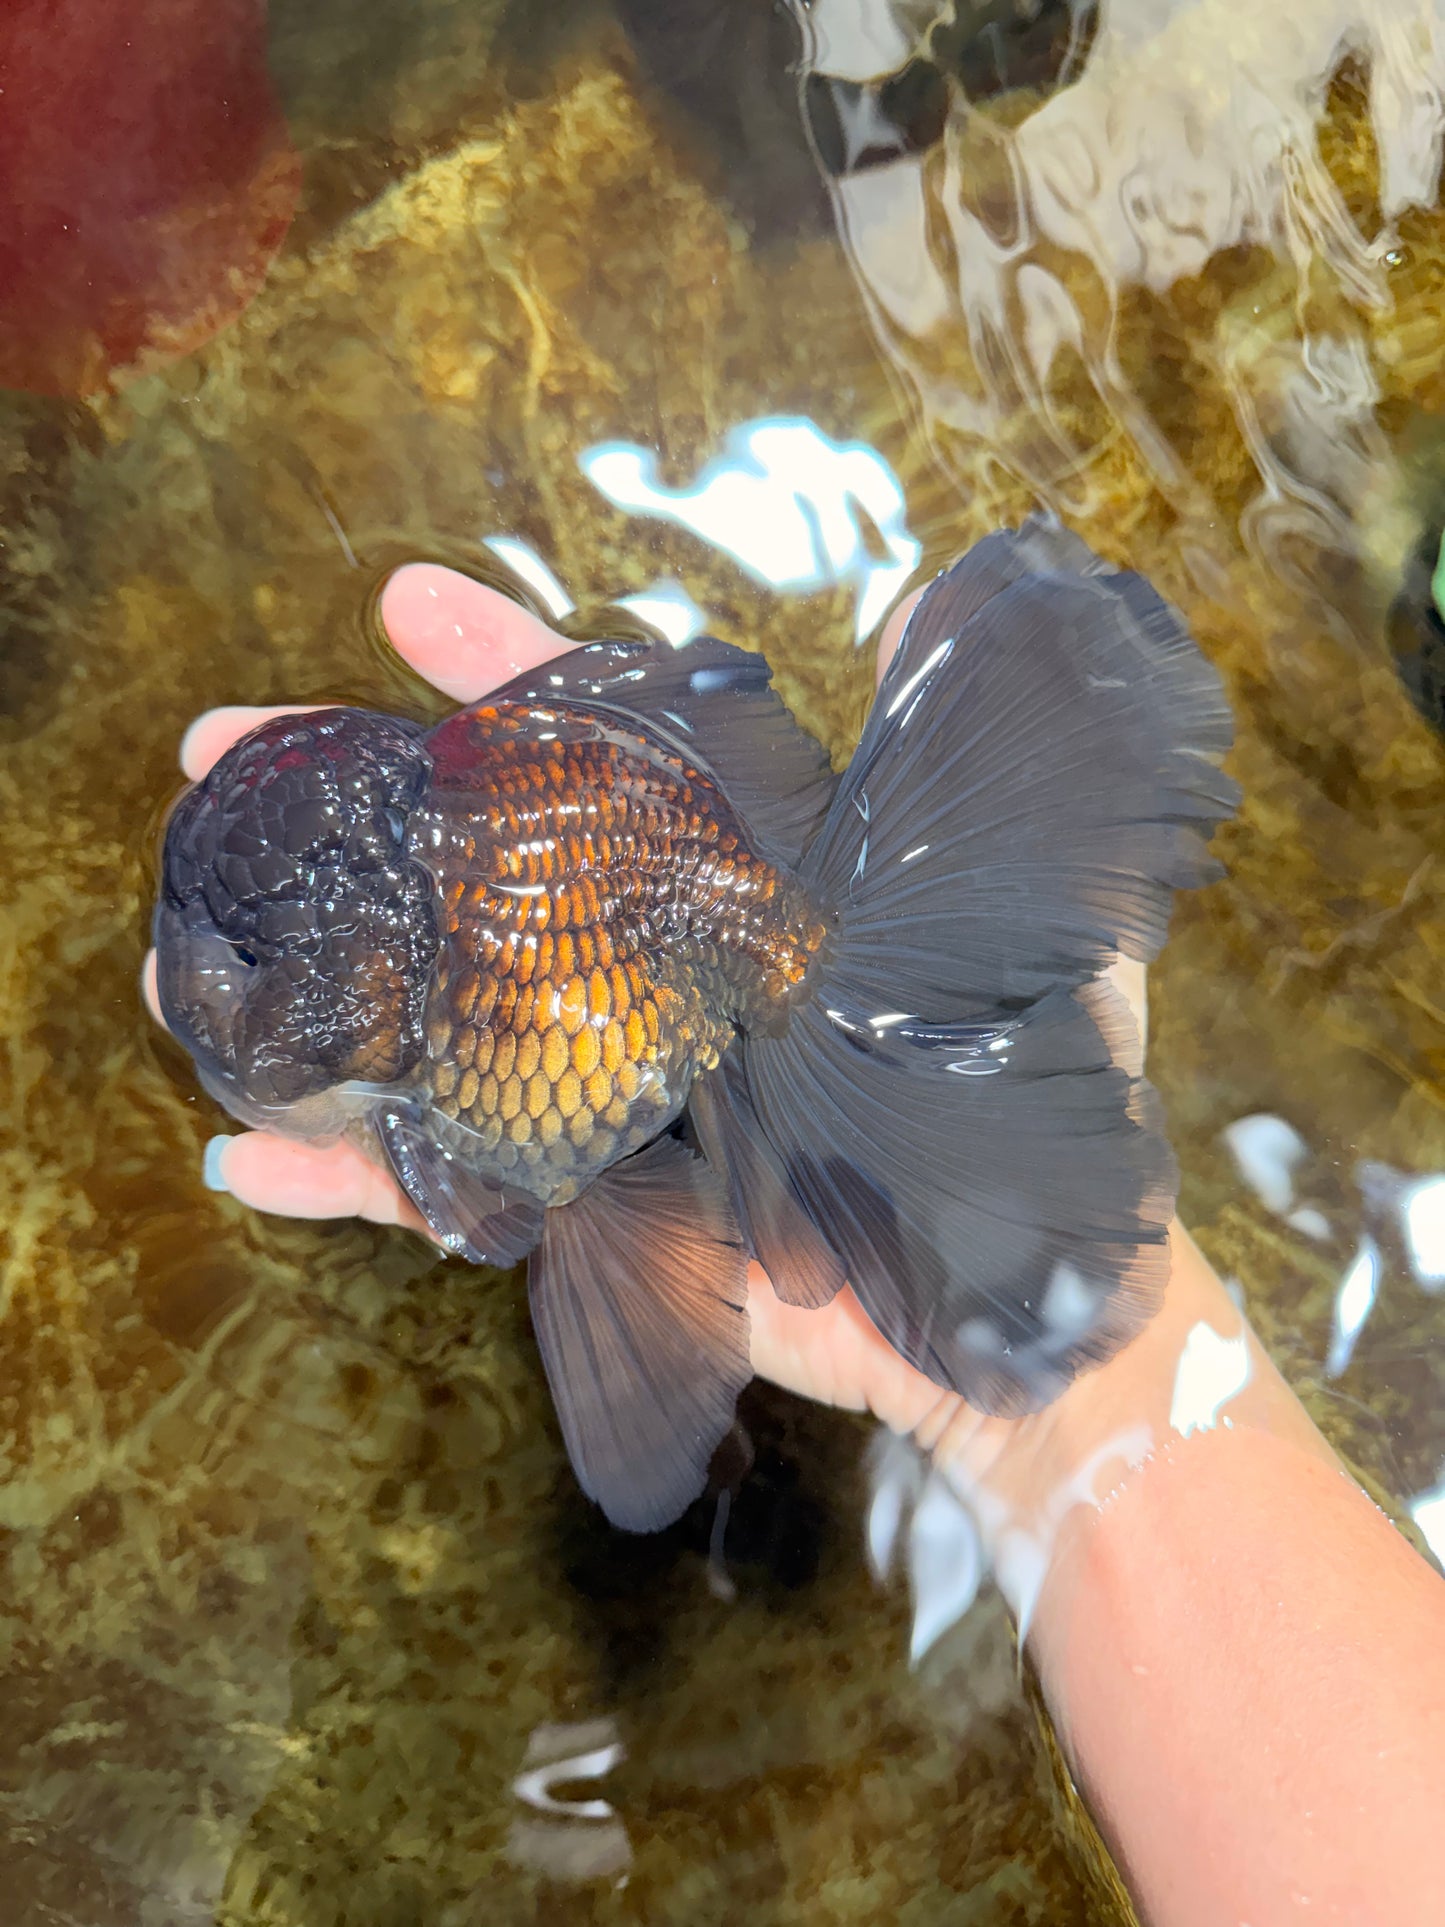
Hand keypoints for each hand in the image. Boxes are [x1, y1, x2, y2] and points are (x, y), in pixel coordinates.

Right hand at [143, 563, 1281, 1536]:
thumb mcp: (1009, 930)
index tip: (402, 603)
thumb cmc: (1022, 1116)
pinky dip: (348, 1177)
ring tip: (179, 950)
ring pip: (425, 1021)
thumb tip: (927, 603)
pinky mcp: (587, 1209)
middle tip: (218, 748)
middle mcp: (648, 978)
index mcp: (732, 895)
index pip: (609, 759)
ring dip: (300, 984)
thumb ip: (959, 788)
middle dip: (343, 803)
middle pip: (472, 870)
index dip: (508, 675)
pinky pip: (448, 1189)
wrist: (1010, 1310)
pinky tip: (247, 1148)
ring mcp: (604, 1091)